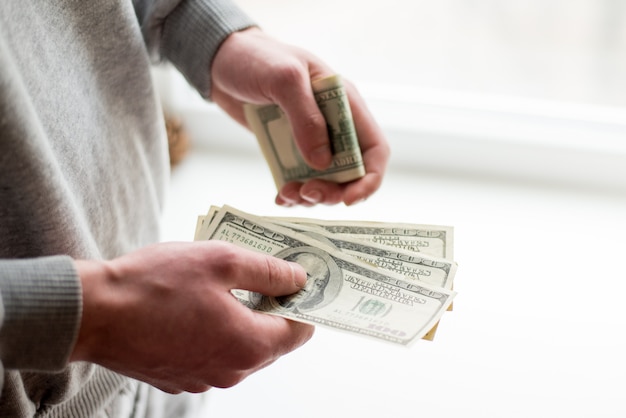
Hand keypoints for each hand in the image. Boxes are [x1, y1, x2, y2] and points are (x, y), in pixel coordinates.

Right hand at [71, 241, 313, 392]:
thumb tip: (298, 279)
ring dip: (241, 320)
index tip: (298, 282)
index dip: (303, 303)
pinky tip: (195, 307)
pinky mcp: (179, 377)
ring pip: (240, 348)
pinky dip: (214, 333)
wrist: (93, 313)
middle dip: (271, 309)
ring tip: (222, 287)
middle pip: (271, 341)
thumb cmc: (155, 284)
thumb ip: (268, 272)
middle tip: (260, 276)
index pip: (300, 331)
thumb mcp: (222, 261)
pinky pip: (212, 355)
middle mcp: (231, 371)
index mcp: (249, 345)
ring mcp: (203, 379)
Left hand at [210, 28, 389, 205]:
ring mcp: (311, 139)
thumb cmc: (257, 58)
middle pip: (351, 173)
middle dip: (334, 192)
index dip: (369, 178)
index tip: (349, 200)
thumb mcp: (285, 78)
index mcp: (344, 104)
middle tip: (308, 194)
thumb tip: (322, 162)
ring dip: (312, 196)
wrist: (221, 59)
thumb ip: (306, 117)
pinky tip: (279, 195)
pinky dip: (293, 193)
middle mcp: (333, 125)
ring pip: (325, 181)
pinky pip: (299, 179)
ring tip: (288, 194)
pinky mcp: (289, 148)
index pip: (374, 148)